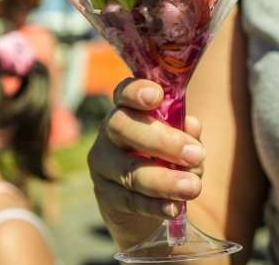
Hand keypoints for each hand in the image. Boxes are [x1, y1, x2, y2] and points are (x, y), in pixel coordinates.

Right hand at [88, 78, 204, 249]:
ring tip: (193, 186)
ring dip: (165, 180)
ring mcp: (103, 164)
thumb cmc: (165, 155)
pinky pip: (130, 200)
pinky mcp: (106, 195)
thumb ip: (185, 132)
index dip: (136, 92)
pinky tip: (175, 206)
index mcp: (127, 109)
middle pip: (122, 127)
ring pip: (128, 170)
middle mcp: (109, 132)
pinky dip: (156, 204)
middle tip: (195, 154)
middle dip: (160, 140)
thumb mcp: (179, 140)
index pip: (124, 92)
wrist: (145, 199)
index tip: (157, 96)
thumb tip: (192, 126)